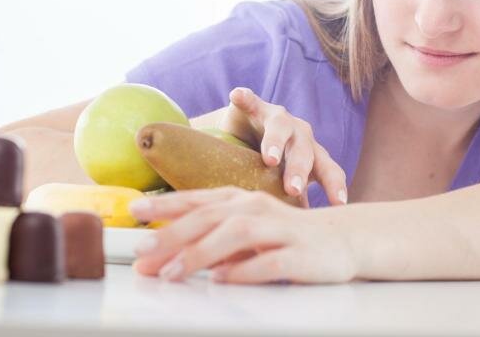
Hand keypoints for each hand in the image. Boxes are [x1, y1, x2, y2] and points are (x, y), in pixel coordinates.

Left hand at [128, 186, 358, 284]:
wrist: (343, 239)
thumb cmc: (287, 236)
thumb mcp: (248, 231)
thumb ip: (214, 238)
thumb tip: (169, 257)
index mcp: (243, 199)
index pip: (199, 199)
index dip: (167, 204)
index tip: (135, 211)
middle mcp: (258, 208)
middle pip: (211, 216)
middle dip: (173, 233)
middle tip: (142, 251)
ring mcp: (280, 230)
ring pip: (236, 235)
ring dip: (200, 253)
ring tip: (171, 273)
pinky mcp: (299, 255)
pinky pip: (269, 263)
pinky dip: (244, 271)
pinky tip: (223, 280)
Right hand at [216, 87, 347, 207]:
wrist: (245, 135)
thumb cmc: (270, 168)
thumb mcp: (283, 185)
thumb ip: (294, 207)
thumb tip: (302, 244)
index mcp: (313, 157)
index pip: (329, 172)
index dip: (335, 186)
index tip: (340, 203)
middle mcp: (301, 136)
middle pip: (305, 152)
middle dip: (299, 170)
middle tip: (293, 188)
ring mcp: (278, 118)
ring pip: (282, 127)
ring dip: (276, 142)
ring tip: (269, 158)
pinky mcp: (254, 107)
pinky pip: (250, 102)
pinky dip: (245, 98)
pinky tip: (237, 95)